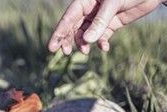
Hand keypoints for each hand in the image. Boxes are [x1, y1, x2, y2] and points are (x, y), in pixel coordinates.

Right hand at [48, 0, 162, 54]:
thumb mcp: (114, 4)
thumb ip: (100, 22)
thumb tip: (87, 41)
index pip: (69, 17)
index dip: (59, 32)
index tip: (52, 47)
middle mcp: (91, 8)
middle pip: (74, 26)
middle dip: (68, 40)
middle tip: (65, 52)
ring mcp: (101, 17)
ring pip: (86, 33)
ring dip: (84, 43)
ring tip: (85, 52)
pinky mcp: (112, 24)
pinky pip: (101, 36)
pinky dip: (101, 43)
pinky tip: (104, 48)